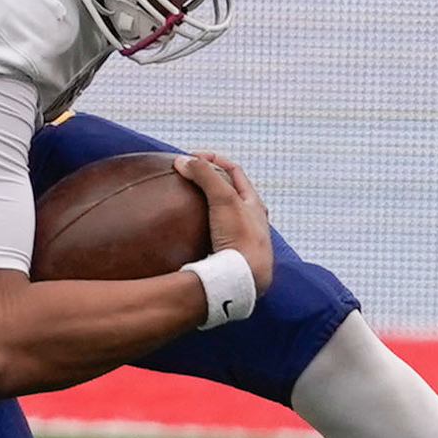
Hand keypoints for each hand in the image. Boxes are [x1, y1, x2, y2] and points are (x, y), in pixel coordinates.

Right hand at [177, 150, 274, 292]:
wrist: (244, 281)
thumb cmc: (239, 238)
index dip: (213, 159)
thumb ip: (205, 176)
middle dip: (213, 183)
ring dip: (209, 209)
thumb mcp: (223, 200)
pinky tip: (190, 237)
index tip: (191, 157)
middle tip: (189, 178)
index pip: (235, 172)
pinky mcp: (232, 261)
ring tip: (188, 206)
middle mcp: (253, 223)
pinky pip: (217, 240)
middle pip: (232, 194)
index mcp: (255, 205)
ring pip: (226, 219)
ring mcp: (243, 243)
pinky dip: (204, 232)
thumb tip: (182, 160)